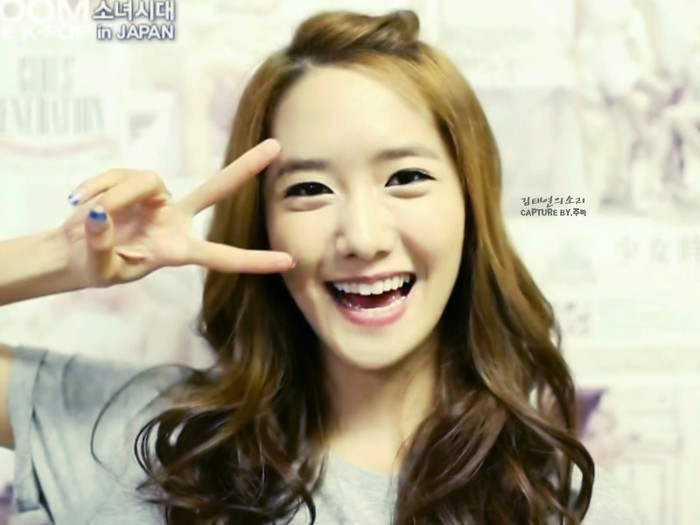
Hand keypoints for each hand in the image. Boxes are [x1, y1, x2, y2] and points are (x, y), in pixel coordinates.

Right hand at [62, 139, 291, 287]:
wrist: (71, 251)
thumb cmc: (93, 267)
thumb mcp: (98, 269)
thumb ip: (100, 246)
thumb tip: (101, 214)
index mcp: (177, 251)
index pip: (222, 256)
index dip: (254, 260)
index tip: (289, 261)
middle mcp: (174, 221)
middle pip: (215, 189)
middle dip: (244, 168)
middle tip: (276, 146)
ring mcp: (155, 199)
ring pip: (147, 180)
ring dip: (116, 194)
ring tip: (89, 212)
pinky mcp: (132, 183)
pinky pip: (119, 174)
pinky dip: (96, 185)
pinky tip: (77, 200)